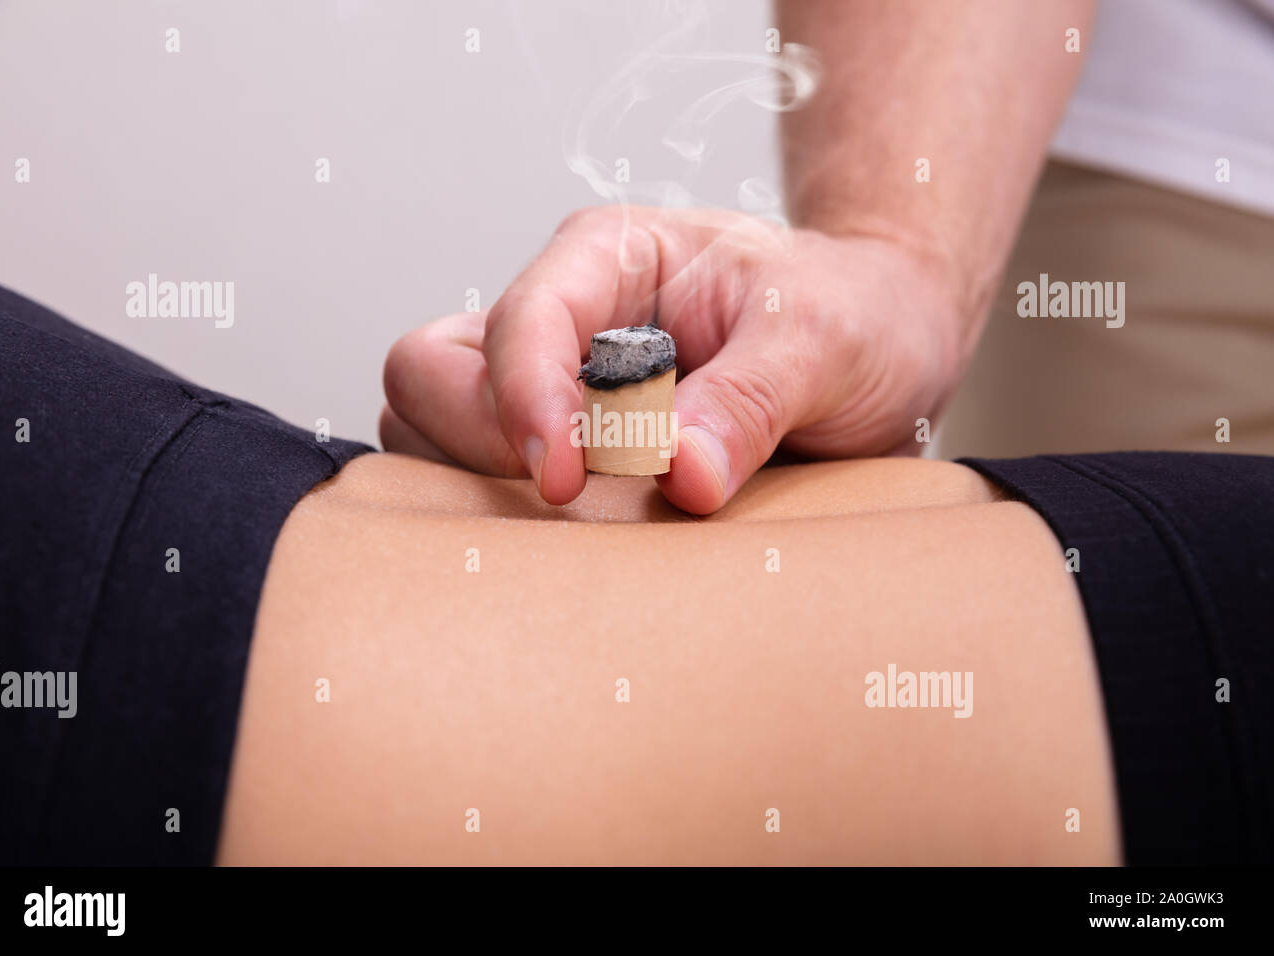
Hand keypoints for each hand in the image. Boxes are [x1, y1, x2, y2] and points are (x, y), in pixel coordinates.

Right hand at [381, 205, 967, 513]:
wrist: (883, 343)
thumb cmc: (852, 311)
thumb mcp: (826, 336)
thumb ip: (752, 397)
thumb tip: (681, 473)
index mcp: (608, 259)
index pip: (519, 321)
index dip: (522, 400)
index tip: (564, 479)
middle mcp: (563, 321)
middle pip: (430, 372)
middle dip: (478, 441)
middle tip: (571, 497)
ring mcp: (553, 390)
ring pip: (433, 432)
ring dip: (481, 489)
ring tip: (584, 522)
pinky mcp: (566, 453)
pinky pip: (486, 487)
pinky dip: (510, 525)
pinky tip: (589, 543)